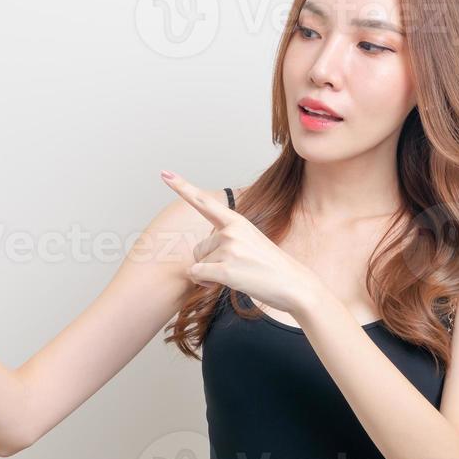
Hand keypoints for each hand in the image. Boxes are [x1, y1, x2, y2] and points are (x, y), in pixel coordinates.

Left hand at [161, 170, 323, 317]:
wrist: (294, 284)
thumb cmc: (271, 266)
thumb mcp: (251, 241)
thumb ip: (227, 238)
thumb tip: (203, 253)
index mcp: (237, 221)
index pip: (204, 201)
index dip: (182, 187)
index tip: (164, 173)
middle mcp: (231, 231)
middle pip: (199, 248)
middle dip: (209, 262)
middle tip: (236, 268)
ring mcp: (229, 249)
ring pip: (199, 263)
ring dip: (210, 275)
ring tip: (237, 275)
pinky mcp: (225, 270)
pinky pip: (198, 275)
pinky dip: (206, 283)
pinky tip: (227, 283)